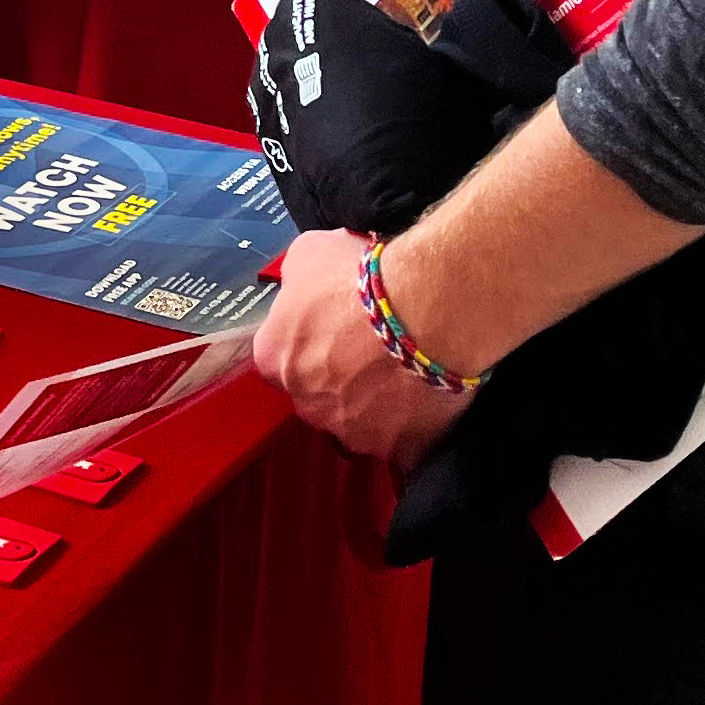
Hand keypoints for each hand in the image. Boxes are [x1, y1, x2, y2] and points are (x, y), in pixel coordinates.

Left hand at [253, 227, 473, 467]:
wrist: (424, 307)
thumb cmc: (359, 277)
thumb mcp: (309, 253)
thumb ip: (294, 279)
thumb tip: (297, 287)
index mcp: (274, 359)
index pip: (280, 358)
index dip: (307, 343)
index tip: (334, 328)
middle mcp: (305, 405)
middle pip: (317, 395)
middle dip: (339, 377)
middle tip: (373, 348)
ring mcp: (350, 433)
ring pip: (359, 423)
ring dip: (377, 404)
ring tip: (409, 370)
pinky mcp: (397, 450)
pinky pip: (403, 447)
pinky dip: (413, 430)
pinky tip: (430, 402)